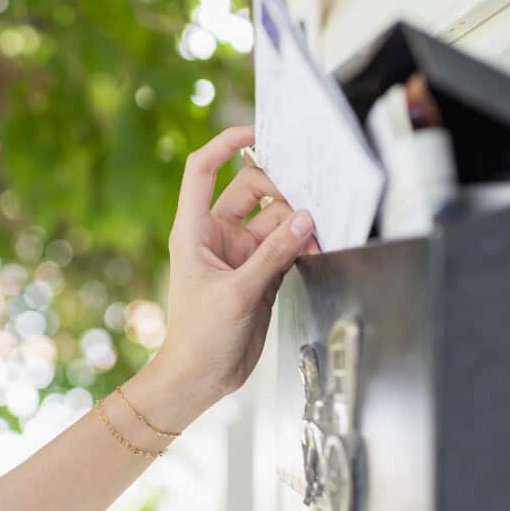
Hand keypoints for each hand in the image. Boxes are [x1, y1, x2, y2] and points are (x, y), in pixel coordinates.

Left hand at [143, 125, 317, 423]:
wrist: (200, 378)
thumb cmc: (199, 338)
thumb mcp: (237, 293)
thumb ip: (273, 255)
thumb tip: (305, 219)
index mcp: (193, 230)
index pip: (203, 170)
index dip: (225, 144)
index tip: (256, 132)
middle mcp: (216, 236)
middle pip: (252, 190)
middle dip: (280, 194)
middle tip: (304, 211)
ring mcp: (240, 255)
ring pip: (275, 220)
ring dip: (296, 224)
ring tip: (314, 239)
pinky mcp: (260, 274)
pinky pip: (285, 246)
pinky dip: (300, 244)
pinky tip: (315, 248)